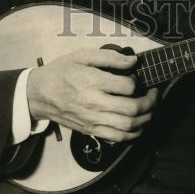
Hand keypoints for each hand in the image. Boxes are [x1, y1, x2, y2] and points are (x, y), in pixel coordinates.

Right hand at [27, 47, 158, 141]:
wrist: (40, 94)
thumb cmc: (61, 71)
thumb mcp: (82, 55)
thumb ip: (109, 57)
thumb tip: (132, 61)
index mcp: (92, 82)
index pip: (127, 86)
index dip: (137, 81)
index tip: (136, 76)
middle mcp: (94, 104)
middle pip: (131, 110)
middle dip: (150, 102)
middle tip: (154, 93)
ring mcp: (93, 120)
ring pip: (127, 127)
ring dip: (146, 119)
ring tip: (151, 108)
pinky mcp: (91, 131)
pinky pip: (117, 138)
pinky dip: (133, 134)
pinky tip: (138, 124)